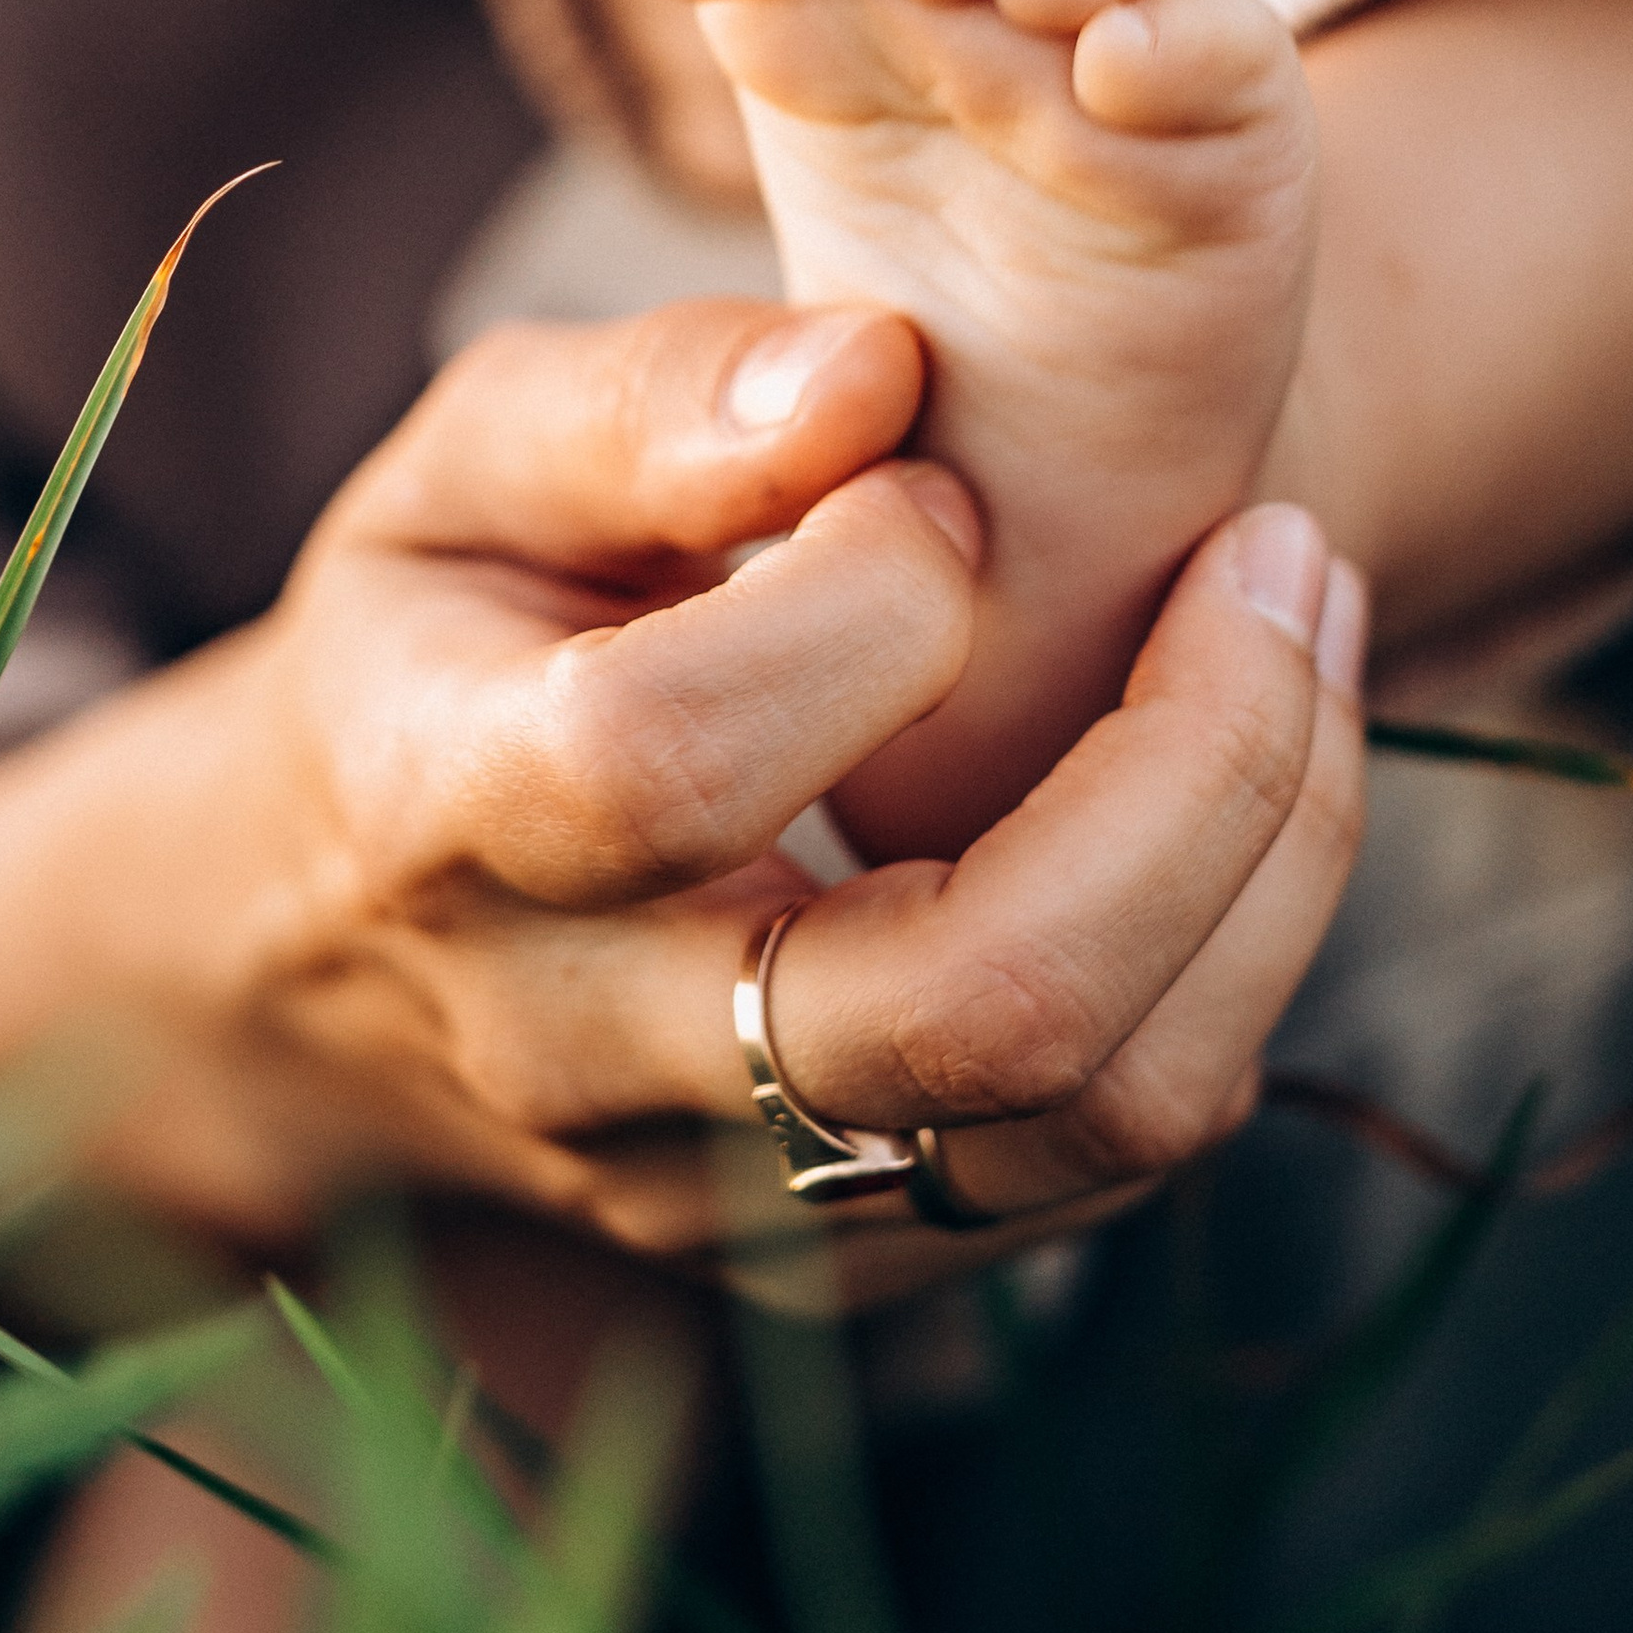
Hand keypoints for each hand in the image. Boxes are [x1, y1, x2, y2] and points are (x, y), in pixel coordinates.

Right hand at [0, 297, 1366, 1296]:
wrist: (335, 948)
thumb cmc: (438, 647)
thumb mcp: (462, 473)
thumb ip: (647, 401)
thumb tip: (879, 376)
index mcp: (448, 823)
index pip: (672, 762)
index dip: (868, 606)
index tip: (934, 476)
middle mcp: (586, 1057)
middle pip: (964, 1011)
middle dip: (1198, 769)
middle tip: (1275, 554)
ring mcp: (732, 1197)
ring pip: (1100, 1109)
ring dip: (1272, 863)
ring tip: (1297, 636)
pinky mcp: (863, 1256)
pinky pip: (1129, 1142)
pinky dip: (1240, 946)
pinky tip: (1227, 777)